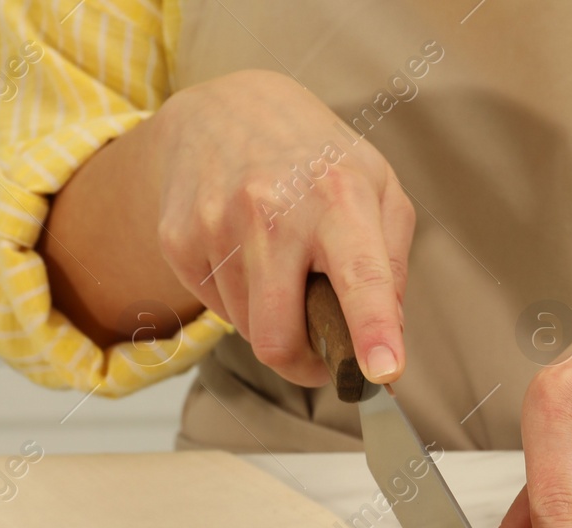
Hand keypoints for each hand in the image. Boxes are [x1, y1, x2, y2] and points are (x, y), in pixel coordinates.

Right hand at [149, 69, 413, 385]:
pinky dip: (238, 300)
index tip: (383, 373)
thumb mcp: (377, 187)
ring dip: (271, 320)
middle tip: (320, 353)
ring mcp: (217, 225)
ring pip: (248, 331)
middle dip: (303, 364)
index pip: (361, 276)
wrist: (224, 110)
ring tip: (281, 269)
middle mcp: (273, 211)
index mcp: (339, 197)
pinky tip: (246, 256)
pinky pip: (216, 310)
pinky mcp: (178, 239)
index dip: (373, 331)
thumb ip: (392, 263)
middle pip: (278, 339)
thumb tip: (388, 337)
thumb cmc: (315, 158)